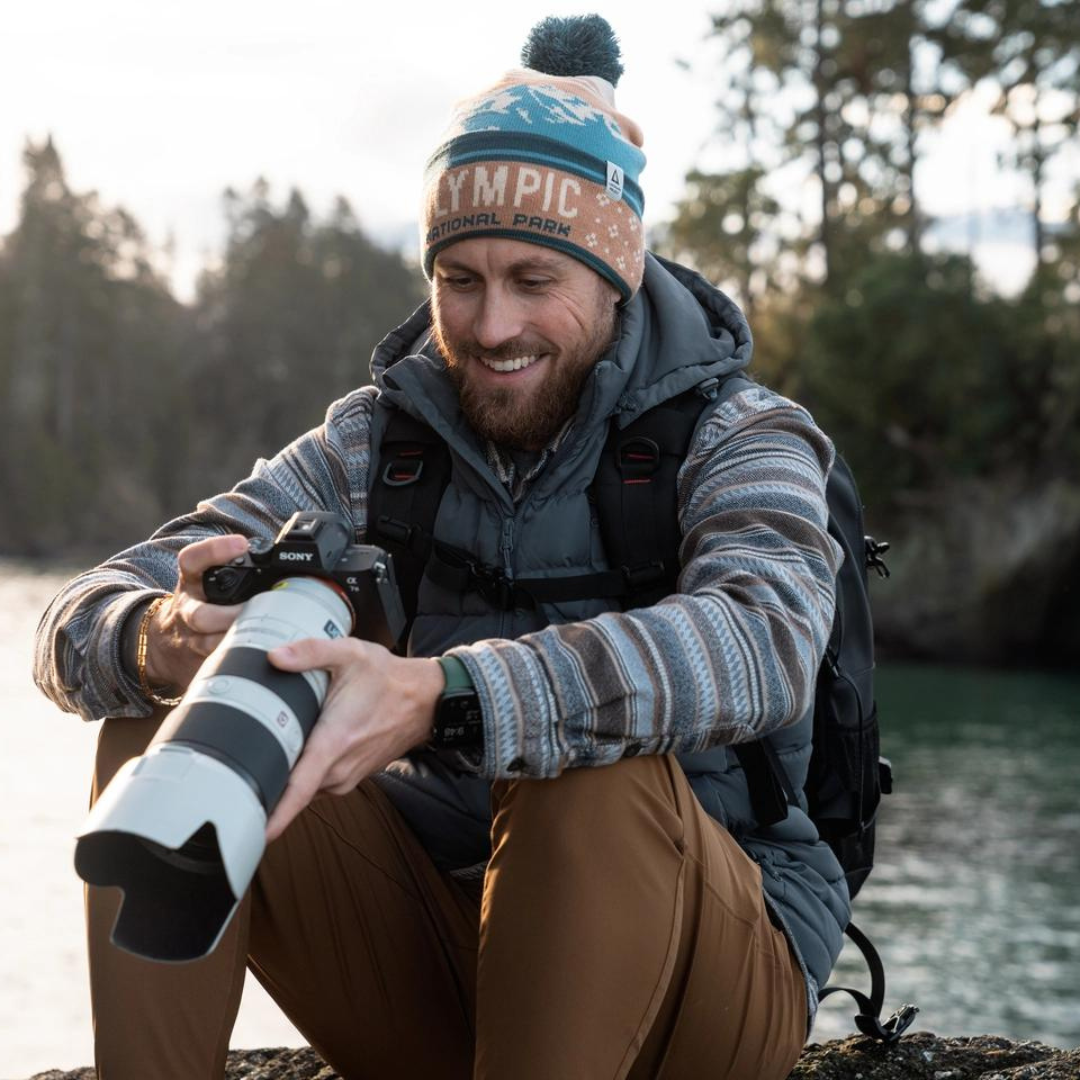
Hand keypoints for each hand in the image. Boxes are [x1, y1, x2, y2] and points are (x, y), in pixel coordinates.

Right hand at [143, 534, 247, 691]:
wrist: (162, 645)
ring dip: (234, 642)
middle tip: (254, 612)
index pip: (193, 559)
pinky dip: (232, 664)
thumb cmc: (203, 605)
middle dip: (228, 616)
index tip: (241, 544)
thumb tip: (292, 565)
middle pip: (200, 614)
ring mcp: (188, 639)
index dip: (215, 550)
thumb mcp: (209, 582)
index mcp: (192, 582)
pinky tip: (254, 663)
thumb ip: (238, 571)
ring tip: (259, 639)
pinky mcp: (193, 662)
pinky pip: (211, 666)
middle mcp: (187, 609)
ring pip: (206, 643)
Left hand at [263, 638, 443, 840]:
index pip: (297, 791)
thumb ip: (311, 652)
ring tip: (273, 744)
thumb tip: (275, 656)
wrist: (424, 700)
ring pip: (303, 785)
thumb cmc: (389, 679)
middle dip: (265, 779)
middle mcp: (339, 769)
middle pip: (290, 788)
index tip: (249, 832)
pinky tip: (301, 745)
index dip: (272, 816)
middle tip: (238, 763)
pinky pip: (317, 782)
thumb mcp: (351, 654)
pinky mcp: (349, 777)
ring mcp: (345, 777)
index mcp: (333, 743)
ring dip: (287, 772)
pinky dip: (304, 769)